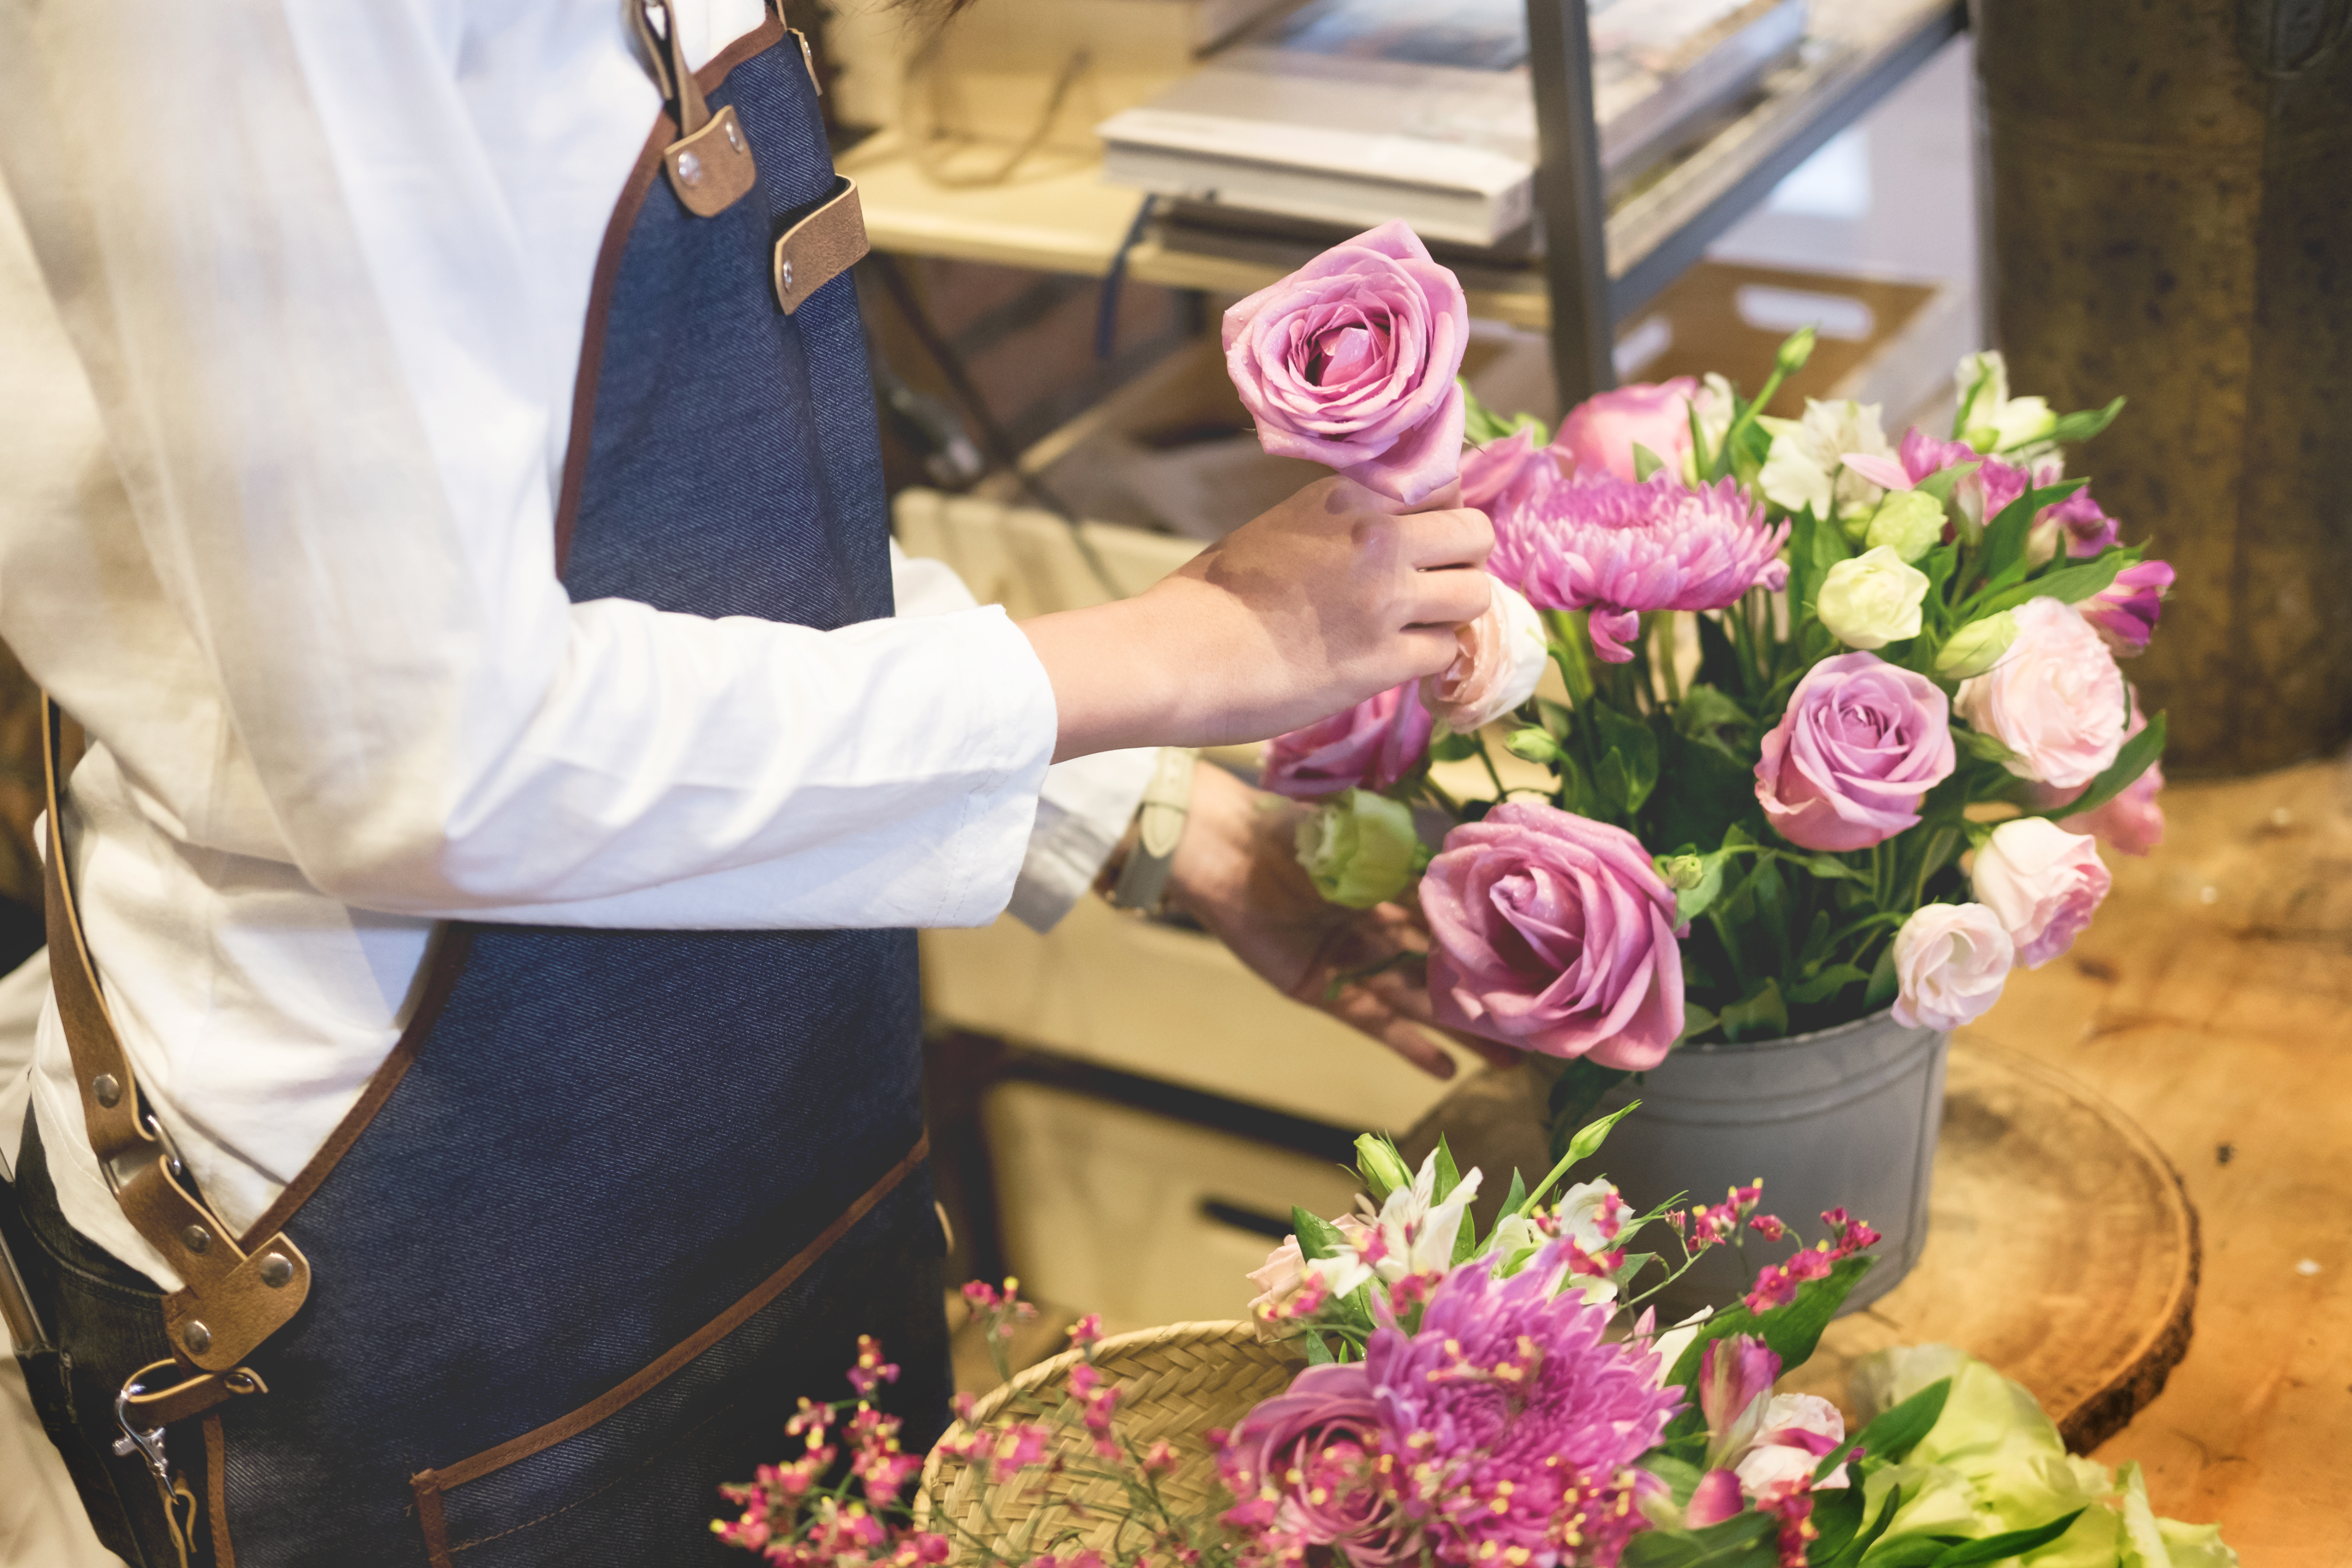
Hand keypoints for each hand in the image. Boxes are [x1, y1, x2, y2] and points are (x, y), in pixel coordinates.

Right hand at [1020, 476, 1490, 760]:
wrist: (1178, 655)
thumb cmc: (1211, 597)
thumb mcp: (1280, 528)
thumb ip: (1340, 524)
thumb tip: (1389, 535)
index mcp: (1346, 498)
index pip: (1442, 485)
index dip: (1441, 517)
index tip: (1426, 542)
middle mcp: (1377, 539)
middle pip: (1475, 536)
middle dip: (1462, 563)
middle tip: (1432, 589)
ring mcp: (1386, 601)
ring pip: (1475, 595)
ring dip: (1452, 615)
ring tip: (1415, 630)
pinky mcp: (1384, 662)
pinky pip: (1446, 652)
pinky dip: (1427, 661)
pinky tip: (1394, 663)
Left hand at [1164, 761, 1517, 1079]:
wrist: (1225, 851)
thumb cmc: (1297, 830)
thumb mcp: (1375, 838)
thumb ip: (1429, 862)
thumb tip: (1495, 865)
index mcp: (1402, 884)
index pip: (1463, 923)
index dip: (1501, 949)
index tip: (1547, 973)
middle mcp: (1385, 925)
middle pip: (1449, 971)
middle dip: (1493, 1000)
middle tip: (1543, 1032)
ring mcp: (1357, 960)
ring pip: (1422, 1002)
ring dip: (1464, 1031)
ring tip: (1512, 1059)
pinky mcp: (1325, 989)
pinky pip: (1376, 1022)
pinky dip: (1408, 1044)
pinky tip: (1446, 1069)